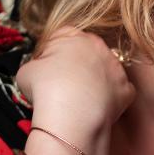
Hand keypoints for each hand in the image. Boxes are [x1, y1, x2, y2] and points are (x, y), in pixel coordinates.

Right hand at [15, 27, 135, 144]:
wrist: (70, 117)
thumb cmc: (47, 91)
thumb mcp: (26, 70)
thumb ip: (36, 64)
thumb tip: (39, 70)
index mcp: (75, 37)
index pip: (62, 37)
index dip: (52, 52)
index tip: (46, 66)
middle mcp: (100, 48)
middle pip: (87, 51)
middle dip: (76, 64)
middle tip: (62, 82)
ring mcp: (116, 68)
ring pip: (105, 70)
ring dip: (94, 80)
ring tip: (79, 97)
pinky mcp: (126, 90)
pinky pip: (118, 91)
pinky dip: (108, 98)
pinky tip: (94, 107)